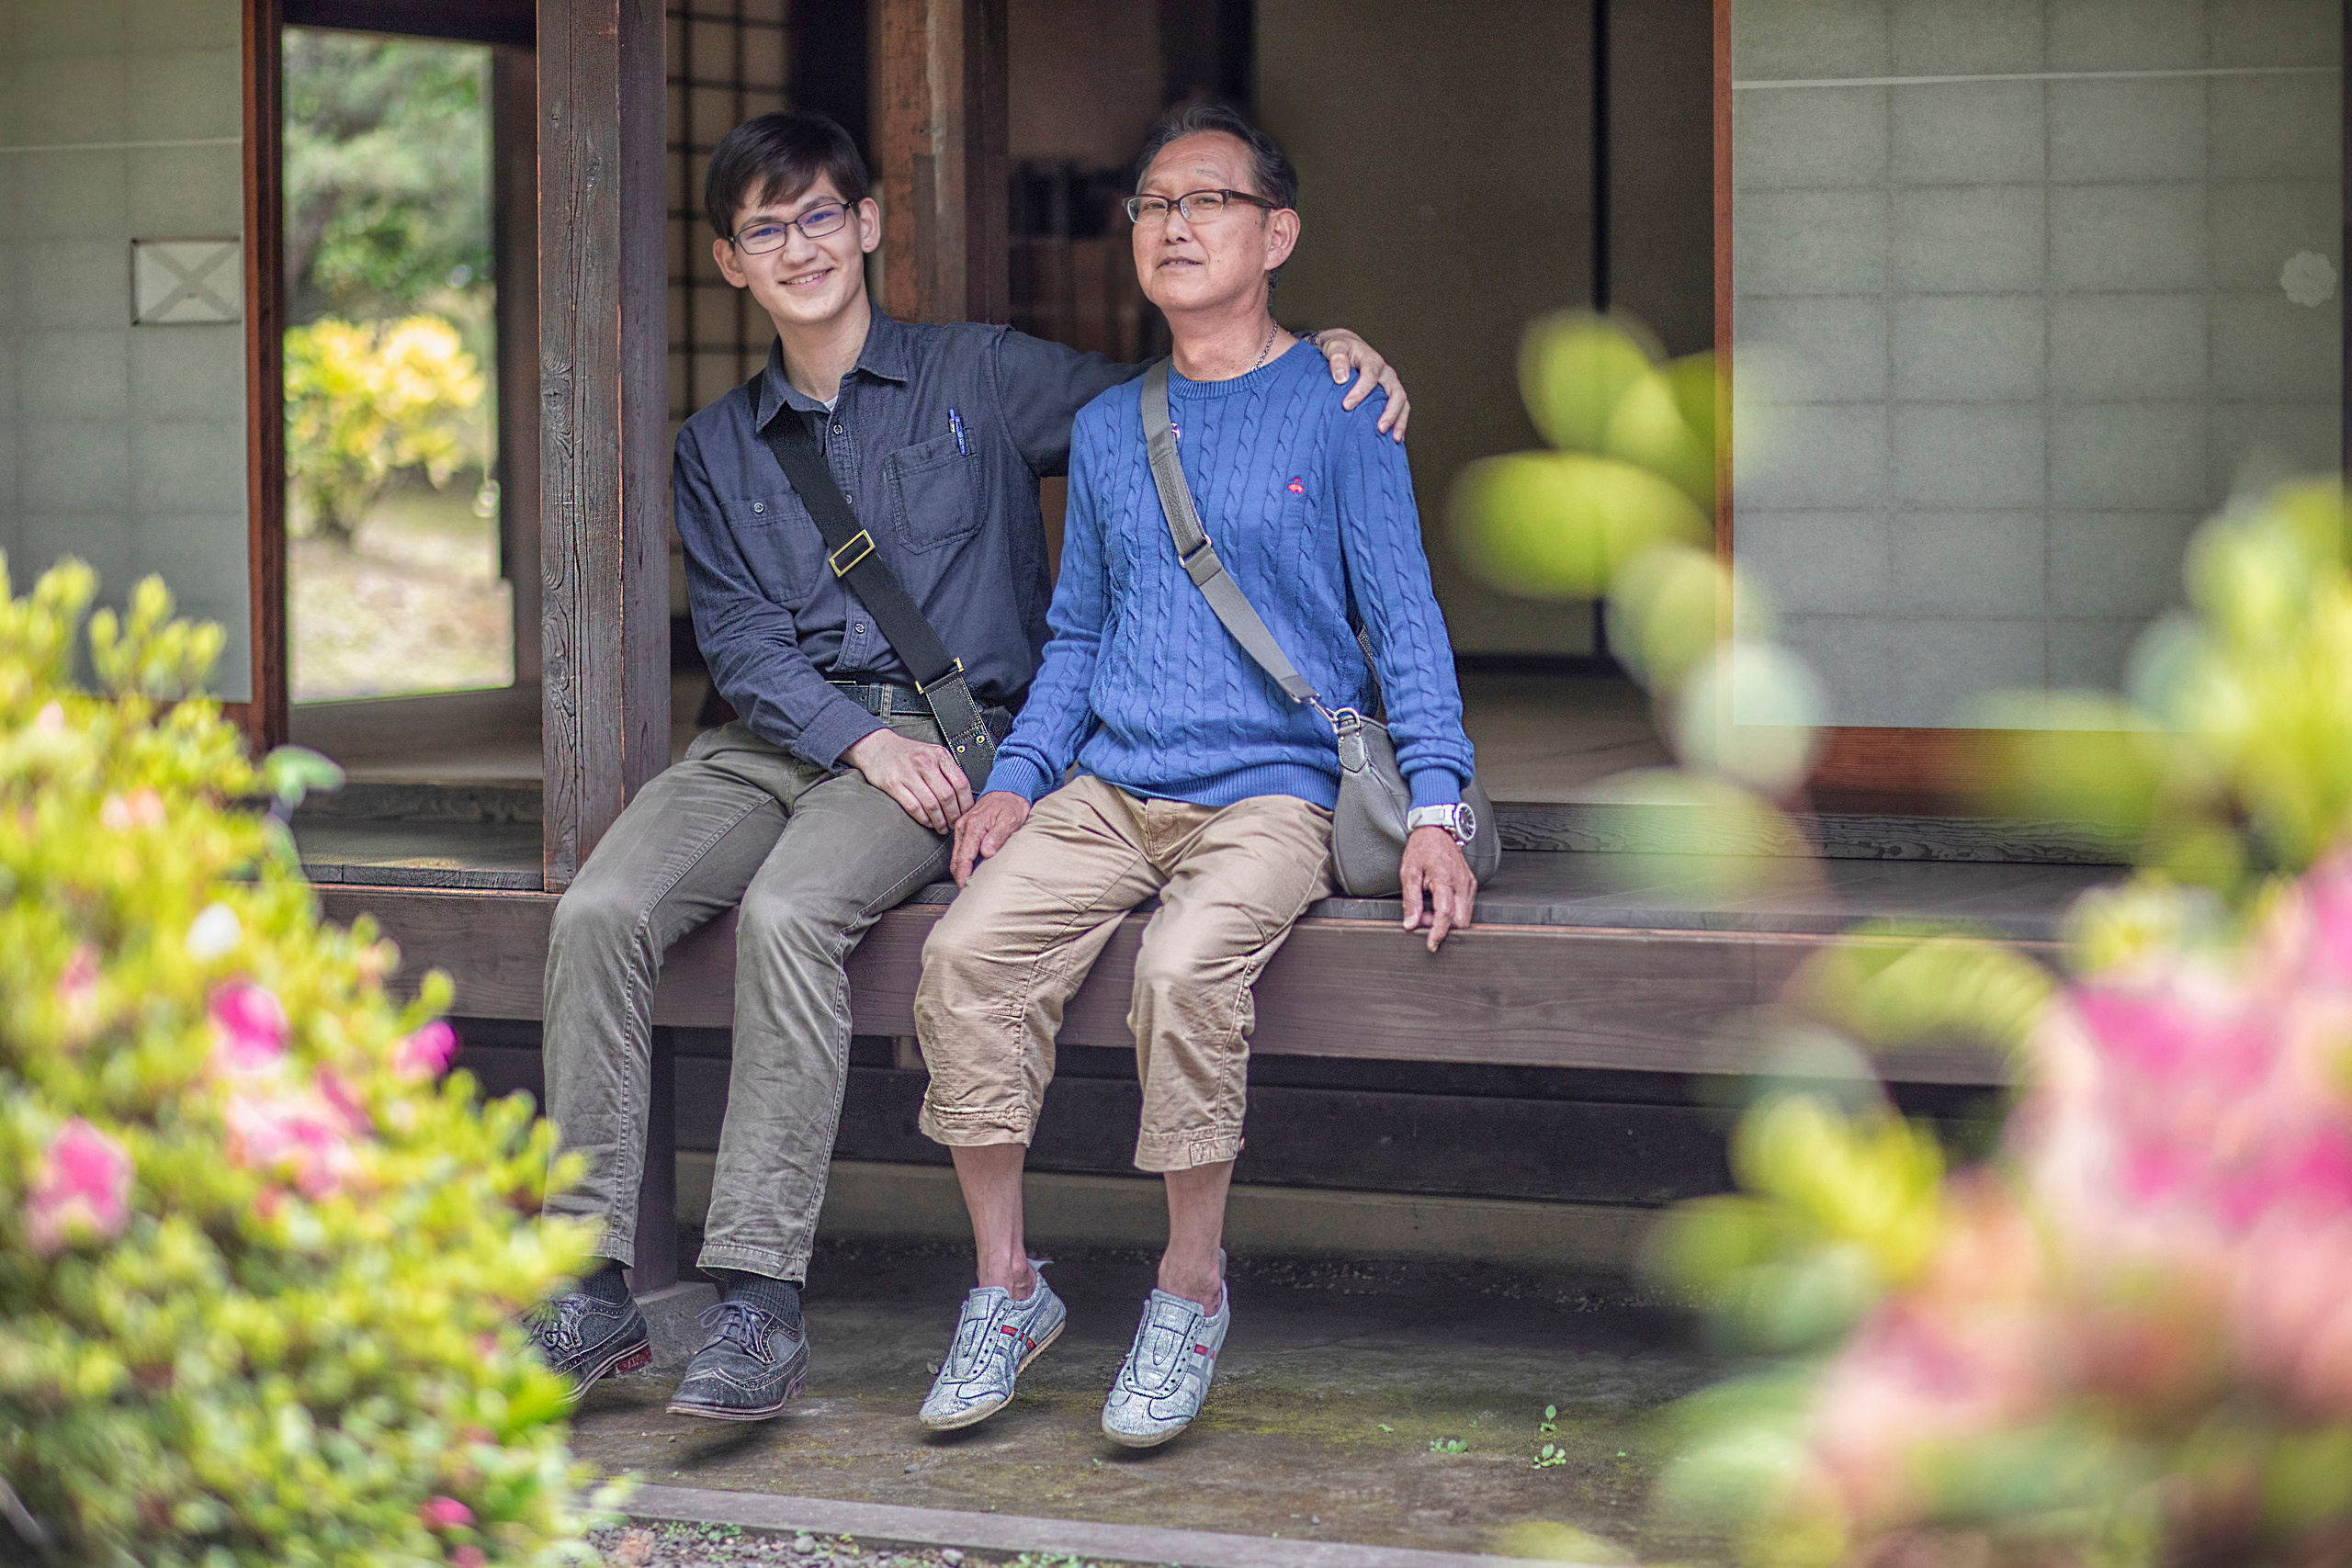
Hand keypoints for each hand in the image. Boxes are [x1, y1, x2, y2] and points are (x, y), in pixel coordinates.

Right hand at [843, 727, 973, 832]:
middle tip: (955, 824)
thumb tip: (964, 796)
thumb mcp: (931, 753)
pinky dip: (923, 819)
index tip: (967, 813)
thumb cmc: (906, 753)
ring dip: (939, 821)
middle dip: (954, 815)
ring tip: (942, 827)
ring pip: (931, 805)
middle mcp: (925, 763)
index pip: (960, 783)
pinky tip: (927, 822)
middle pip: (947, 796)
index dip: (966, 803)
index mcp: (939, 755)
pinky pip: (914, 807)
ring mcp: (908, 773)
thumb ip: (947, 770)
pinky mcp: (893, 784)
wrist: (877, 746)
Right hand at [952, 791, 1030, 885]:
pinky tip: (972, 871)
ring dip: (961, 871)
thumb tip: (986, 852)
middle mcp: (963, 828)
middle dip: (959, 878)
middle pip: (956, 860)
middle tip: (967, 894)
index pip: (963, 858)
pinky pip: (961, 850)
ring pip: (957, 856)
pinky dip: (964, 863)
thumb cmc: (1011, 805)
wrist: (1008, 790)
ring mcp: (962, 829)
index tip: (966, 890)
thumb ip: (998, 836)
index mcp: (973, 827)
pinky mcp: (965, 830)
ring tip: (969, 886)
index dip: (963, 877)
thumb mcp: (1010, 820)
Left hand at [1309, 328, 1410, 440]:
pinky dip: (1399, 423)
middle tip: (1380, 428)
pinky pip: (1400, 409)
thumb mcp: (1334, 348)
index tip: (1346, 406)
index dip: (1360, 391)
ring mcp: (1390, 384)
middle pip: (1396, 392)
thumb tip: (1341, 378)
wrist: (1347, 347)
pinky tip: (1394, 440)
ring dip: (1400, 421)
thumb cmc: (1340, 348)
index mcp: (1372, 360)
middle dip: (1390, 411)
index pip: (1370, 375)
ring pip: (1402, 402)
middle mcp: (1386, 373)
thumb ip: (1337, 360)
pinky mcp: (1389, 394)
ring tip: (1394, 439)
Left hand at [1400, 825, 1474, 950]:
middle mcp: (1462, 883)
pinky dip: (1452, 912)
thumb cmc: (1422, 849)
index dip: (1438, 933)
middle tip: (1423, 920)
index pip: (1446, 914)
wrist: (1436, 831)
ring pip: (1465, 916)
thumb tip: (1410, 923)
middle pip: (1460, 920)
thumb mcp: (1409, 872)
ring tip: (1428, 911)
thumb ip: (1410, 900)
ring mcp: (1469, 884)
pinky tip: (1437, 905)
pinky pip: (1466, 907)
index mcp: (1445, 879)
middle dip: (1443, 927)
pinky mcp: (1471, 884)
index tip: (1431, 944)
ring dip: (1447, 920)